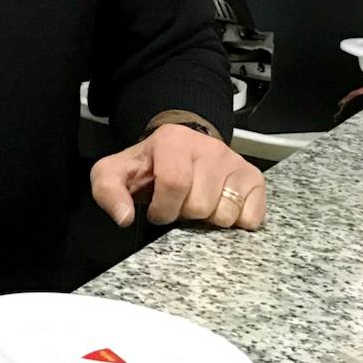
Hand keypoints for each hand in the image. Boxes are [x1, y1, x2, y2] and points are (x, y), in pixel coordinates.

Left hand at [91, 123, 266, 230]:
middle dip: (185, 214)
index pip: (175, 184)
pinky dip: (234, 221)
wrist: (179, 150)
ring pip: (225, 214)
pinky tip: (218, 206)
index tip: (157, 212)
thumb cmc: (147, 167)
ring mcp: (235, 162)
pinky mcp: (254, 178)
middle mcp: (210, 148)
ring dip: (208, 218)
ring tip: (197, 202)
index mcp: (173, 141)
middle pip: (200, 204)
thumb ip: (108, 192)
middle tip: (179, 203)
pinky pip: (251, 218)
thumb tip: (124, 217)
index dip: (164, 208)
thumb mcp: (115, 173)